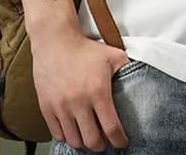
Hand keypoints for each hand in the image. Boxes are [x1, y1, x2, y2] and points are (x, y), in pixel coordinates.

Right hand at [31, 30, 130, 151]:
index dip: (119, 140)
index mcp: (98, 91)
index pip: (111, 128)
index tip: (121, 142)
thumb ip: (127, 68)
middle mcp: (79, 102)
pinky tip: (73, 128)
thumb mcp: (112, 55)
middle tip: (104, 140)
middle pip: (92, 140)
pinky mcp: (46, 107)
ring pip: (74, 140)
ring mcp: (61, 107)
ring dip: (84, 141)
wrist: (55, 41)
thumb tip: (139, 79)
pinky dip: (66, 135)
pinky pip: (57, 133)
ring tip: (88, 134)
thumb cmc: (84, 48)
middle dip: (101, 145)